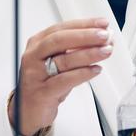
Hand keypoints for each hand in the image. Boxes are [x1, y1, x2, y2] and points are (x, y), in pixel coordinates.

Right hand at [8, 17, 112, 135]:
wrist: (29, 111)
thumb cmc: (46, 84)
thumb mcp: (59, 62)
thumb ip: (76, 49)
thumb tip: (102, 38)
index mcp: (37, 43)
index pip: (61, 28)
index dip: (83, 24)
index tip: (102, 23)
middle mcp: (33, 56)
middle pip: (60, 40)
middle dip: (86, 36)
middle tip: (105, 35)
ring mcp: (35, 74)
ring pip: (64, 60)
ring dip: (89, 54)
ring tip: (106, 51)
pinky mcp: (41, 93)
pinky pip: (65, 80)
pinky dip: (82, 74)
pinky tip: (95, 70)